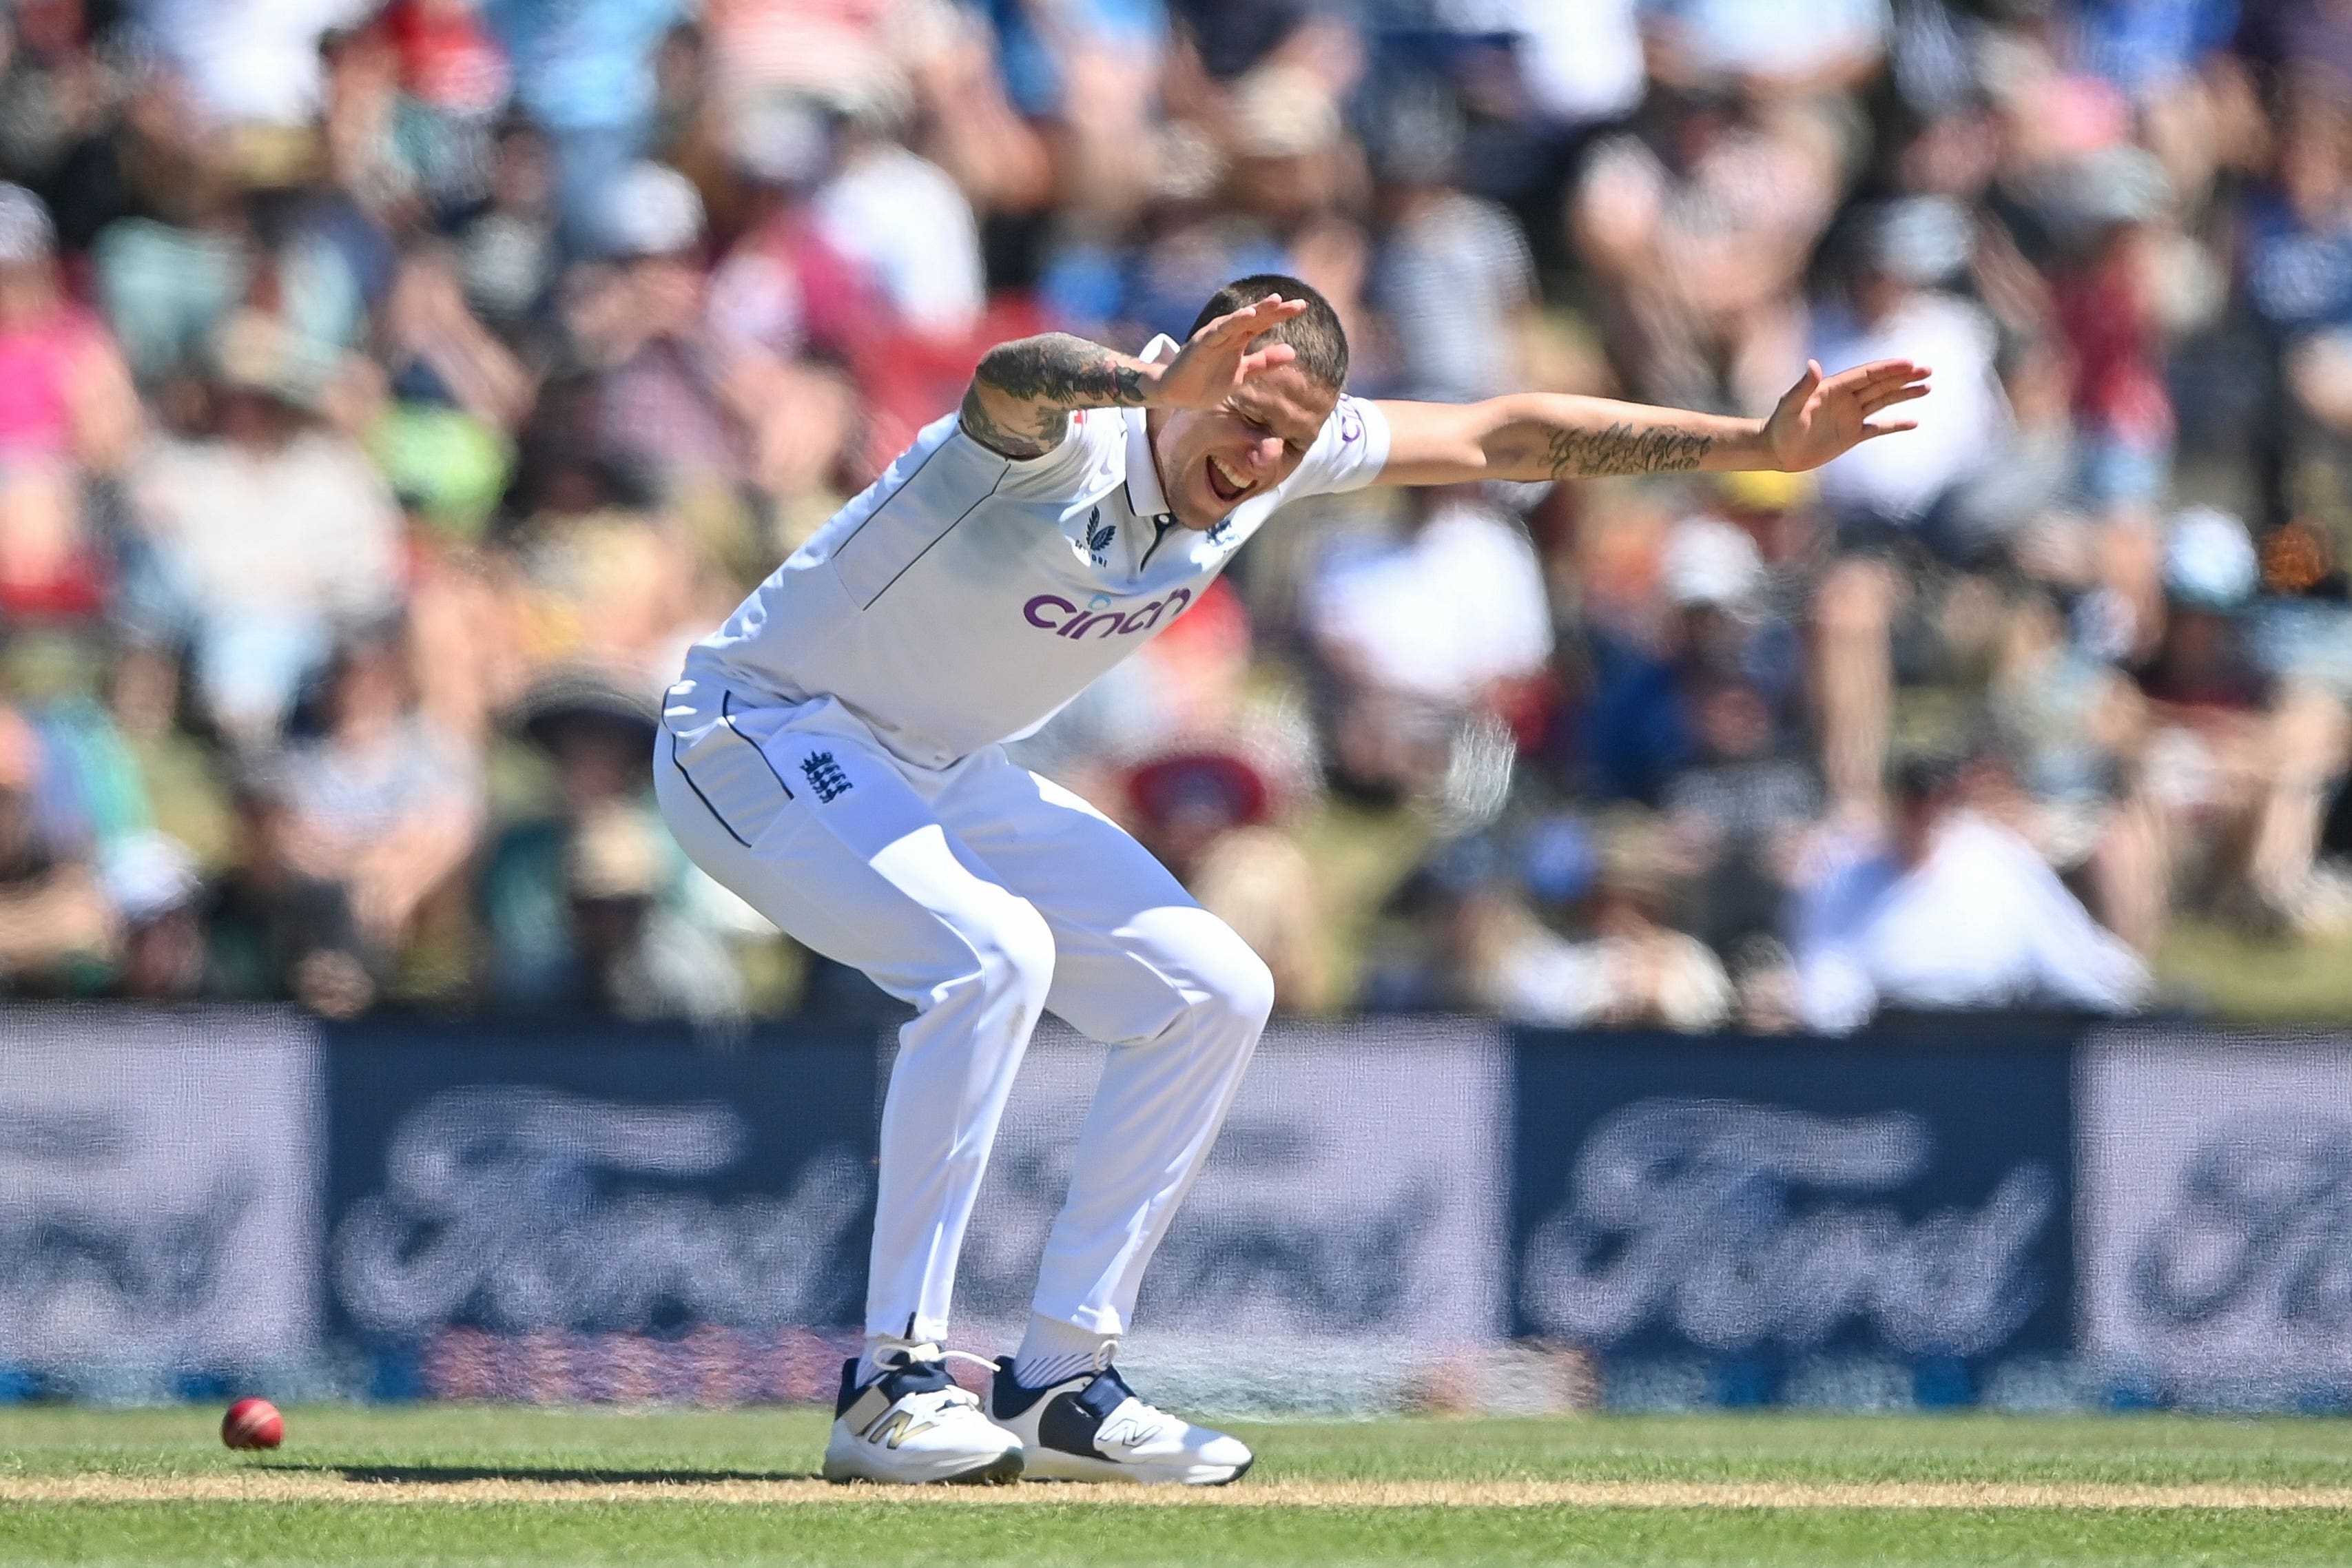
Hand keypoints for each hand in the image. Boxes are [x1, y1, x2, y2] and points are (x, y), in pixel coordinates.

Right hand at [1151, 293, 1308, 410]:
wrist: (1177, 395)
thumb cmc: (1206, 383)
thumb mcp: (1242, 374)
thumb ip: (1264, 363)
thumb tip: (1292, 351)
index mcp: (1237, 340)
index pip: (1262, 324)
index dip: (1281, 315)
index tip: (1301, 306)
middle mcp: (1227, 334)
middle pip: (1254, 318)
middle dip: (1275, 310)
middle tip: (1299, 304)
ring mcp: (1213, 338)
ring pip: (1237, 321)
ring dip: (1256, 310)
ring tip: (1275, 302)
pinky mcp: (1201, 345)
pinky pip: (1218, 332)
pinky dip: (1232, 323)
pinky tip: (1247, 315)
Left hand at [1761, 359, 1931, 471]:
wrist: (1776, 451)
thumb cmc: (1780, 426)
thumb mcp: (1790, 406)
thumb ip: (1803, 386)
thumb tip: (1813, 364)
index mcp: (1834, 387)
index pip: (1867, 374)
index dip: (1889, 369)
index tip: (1910, 364)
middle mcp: (1847, 399)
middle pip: (1881, 384)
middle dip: (1904, 377)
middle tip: (1928, 370)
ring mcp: (1851, 416)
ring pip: (1884, 401)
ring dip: (1905, 394)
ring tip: (1928, 387)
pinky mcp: (1852, 435)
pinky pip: (1878, 428)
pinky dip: (1895, 425)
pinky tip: (1914, 422)